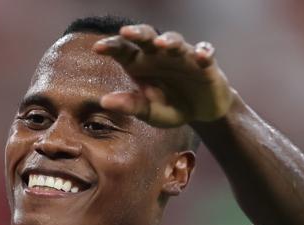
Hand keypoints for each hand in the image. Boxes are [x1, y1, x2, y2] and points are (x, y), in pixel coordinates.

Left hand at [92, 25, 234, 127]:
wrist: (201, 113)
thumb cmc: (170, 106)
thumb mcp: (149, 112)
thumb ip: (130, 105)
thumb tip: (104, 101)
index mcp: (140, 64)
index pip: (123, 50)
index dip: (111, 46)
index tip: (97, 48)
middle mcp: (159, 55)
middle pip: (147, 37)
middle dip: (138, 33)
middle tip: (126, 32)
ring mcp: (182, 56)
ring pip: (175, 41)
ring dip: (169, 41)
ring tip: (161, 44)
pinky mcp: (205, 63)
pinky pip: (206, 53)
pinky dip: (205, 52)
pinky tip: (201, 56)